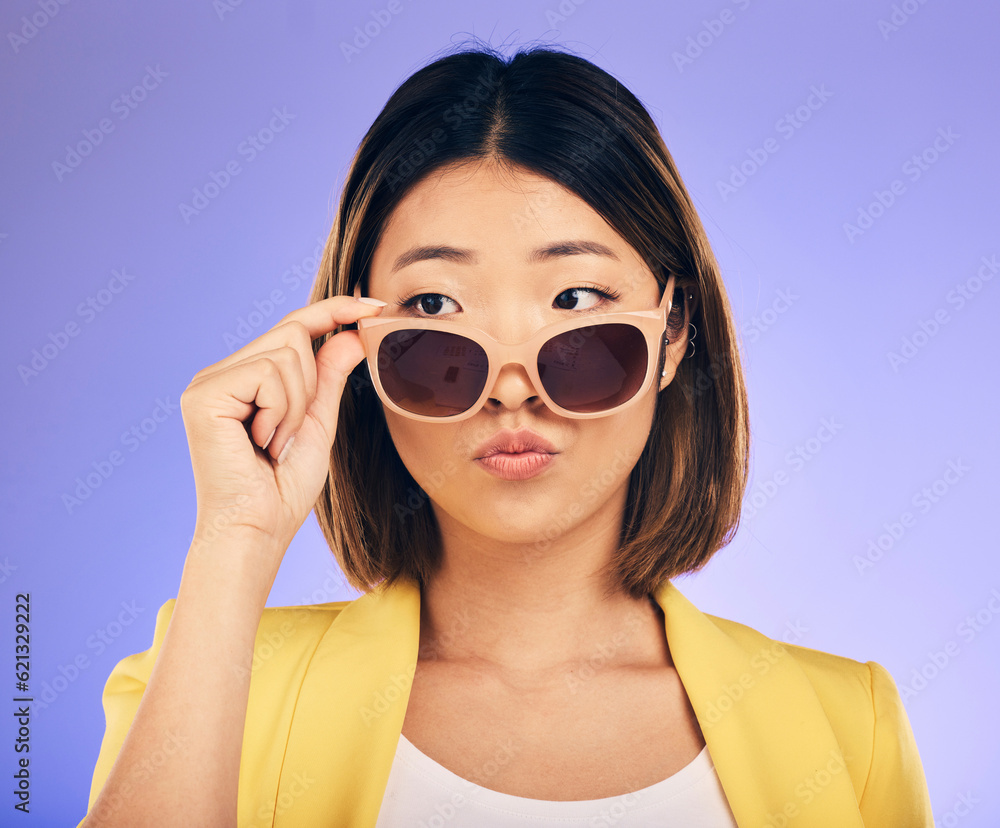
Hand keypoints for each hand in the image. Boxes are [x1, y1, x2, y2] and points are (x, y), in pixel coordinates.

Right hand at [179, 295, 384, 579]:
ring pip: (285, 353)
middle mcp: (222, 373)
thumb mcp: (318, 423)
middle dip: (310, 386)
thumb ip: (329, 377)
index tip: (375, 304)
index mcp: (246, 378)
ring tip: (274, 442)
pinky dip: (280, 411)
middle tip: (289, 434)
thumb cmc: (283, 487)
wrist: (258, 529)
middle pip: (293, 334)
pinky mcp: (204, 394)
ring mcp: (209, 381)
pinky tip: (260, 441)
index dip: (336, 310)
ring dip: (296, 405)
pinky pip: (268, 374)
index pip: (294, 327)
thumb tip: (352, 333)